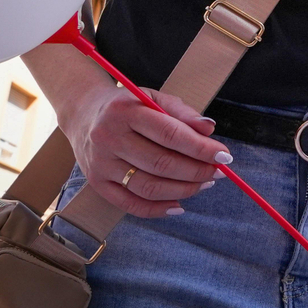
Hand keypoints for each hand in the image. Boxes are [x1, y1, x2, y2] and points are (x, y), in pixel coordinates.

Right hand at [58, 82, 227, 218]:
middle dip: (197, 171)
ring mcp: (100, 163)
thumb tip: (209, 130)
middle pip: (161, 163)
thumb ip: (182, 112)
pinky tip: (179, 205)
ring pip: (148, 186)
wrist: (83, 114)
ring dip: (183, 190)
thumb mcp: (153, 98)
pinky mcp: (96, 183)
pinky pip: (130, 204)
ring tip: (204, 184)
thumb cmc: (128, 106)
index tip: (224, 156)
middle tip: (218, 172)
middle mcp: (108, 138)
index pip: (170, 134)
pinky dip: (158, 209)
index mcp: (125, 111)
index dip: (201, 148)